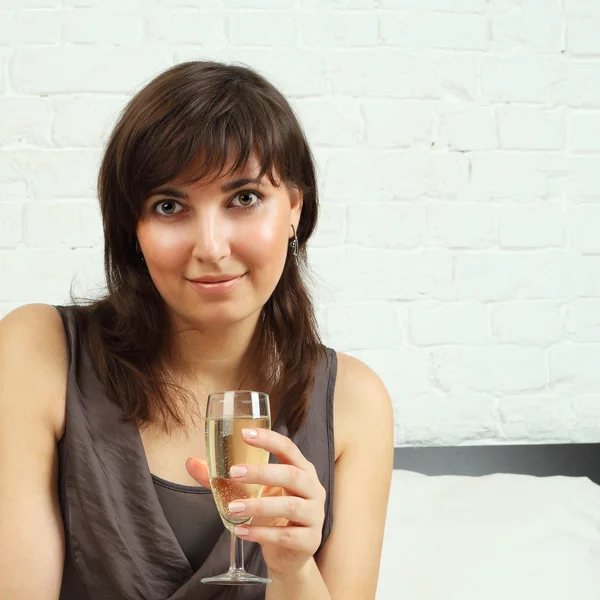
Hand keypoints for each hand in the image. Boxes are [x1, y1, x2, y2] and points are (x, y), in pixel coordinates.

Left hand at [186, 428, 326, 579]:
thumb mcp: (253, 492)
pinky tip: (240, 530)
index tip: (244, 434)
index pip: (288, 448)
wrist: (290, 554)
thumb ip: (225, 478)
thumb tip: (191, 462)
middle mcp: (312, 488)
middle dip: (262, 472)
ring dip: (258, 505)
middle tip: (233, 473)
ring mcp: (314, 515)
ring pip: (290, 506)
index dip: (268, 439)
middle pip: (292, 474)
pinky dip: (260, 533)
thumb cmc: (272, 513)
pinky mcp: (309, 540)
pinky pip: (284, 535)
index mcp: (301, 469)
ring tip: (232, 508)